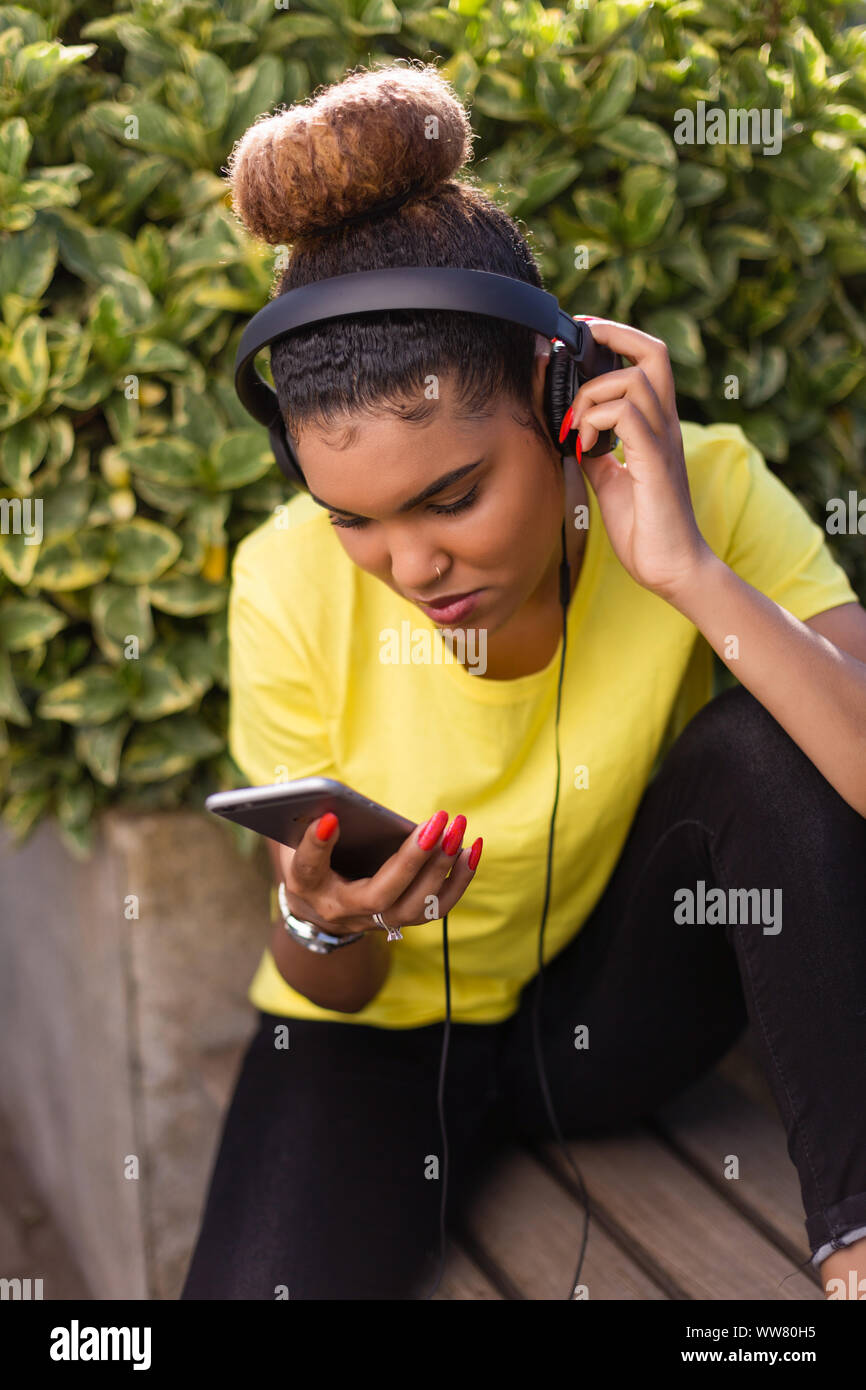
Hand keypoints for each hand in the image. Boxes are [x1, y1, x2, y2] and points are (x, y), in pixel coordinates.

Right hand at [278, 811, 481, 937]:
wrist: (320, 908)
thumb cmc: (313, 861)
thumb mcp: (301, 840)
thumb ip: (311, 820)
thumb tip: (331, 798)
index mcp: (307, 885)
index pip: (309, 867)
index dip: (318, 844)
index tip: (330, 817)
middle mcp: (341, 911)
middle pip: (379, 895)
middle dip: (412, 859)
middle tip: (436, 822)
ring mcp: (375, 921)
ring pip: (414, 906)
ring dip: (442, 868)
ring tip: (457, 830)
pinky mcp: (401, 919)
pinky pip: (436, 908)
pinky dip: (458, 880)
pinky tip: (470, 850)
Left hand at [566, 317, 714, 601]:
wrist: (671, 568)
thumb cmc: (646, 529)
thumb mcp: (611, 482)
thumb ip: (598, 454)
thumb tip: (574, 434)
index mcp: (656, 426)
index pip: (648, 361)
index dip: (617, 337)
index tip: (583, 334)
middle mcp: (665, 426)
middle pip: (653, 353)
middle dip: (613, 334)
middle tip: (579, 343)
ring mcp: (663, 442)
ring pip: (633, 381)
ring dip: (592, 396)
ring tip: (576, 429)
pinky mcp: (655, 463)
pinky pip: (627, 416)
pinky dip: (595, 423)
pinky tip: (584, 448)